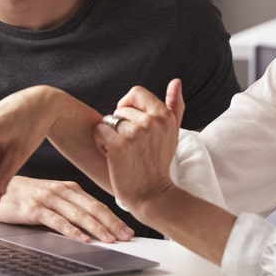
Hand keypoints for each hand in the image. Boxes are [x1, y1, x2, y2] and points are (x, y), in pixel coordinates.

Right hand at [0, 176, 133, 242]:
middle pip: (93, 208)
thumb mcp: (50, 199)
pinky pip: (56, 220)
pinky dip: (71, 230)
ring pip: (78, 214)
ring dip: (97, 228)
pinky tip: (82, 238)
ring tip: (110, 240)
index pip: (97, 204)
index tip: (127, 230)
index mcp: (69, 188)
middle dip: (112, 224)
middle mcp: (61, 190)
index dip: (114, 218)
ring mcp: (48, 198)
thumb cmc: (22, 196)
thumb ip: (68, 208)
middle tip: (127, 237)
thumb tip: (92, 227)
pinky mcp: (34, 208)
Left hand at [94, 79, 185, 214]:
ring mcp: (135, 133)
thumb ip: (175, 105)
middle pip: (121, 109)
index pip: (136, 92)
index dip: (129, 105)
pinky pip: (99, 131)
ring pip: (109, 120)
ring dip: (110, 135)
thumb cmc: (159, 162)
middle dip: (119, 125)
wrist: (151, 194)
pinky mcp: (119, 146)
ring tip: (121, 151)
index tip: (131, 122)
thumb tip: (176, 81)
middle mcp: (151, 121)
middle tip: (129, 144)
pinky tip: (110, 154)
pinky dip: (101, 142)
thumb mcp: (173, 132)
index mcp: (164, 116)